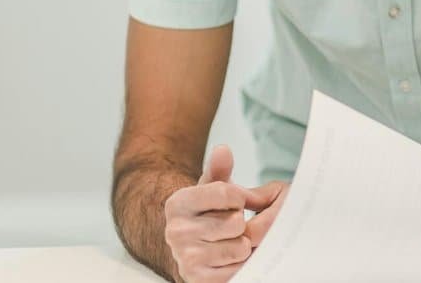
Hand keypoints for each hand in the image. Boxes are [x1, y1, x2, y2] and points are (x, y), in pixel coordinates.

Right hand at [163, 145, 287, 281]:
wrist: (192, 249)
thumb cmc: (207, 215)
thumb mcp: (211, 188)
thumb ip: (219, 169)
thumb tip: (223, 151)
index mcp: (178, 203)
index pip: (226, 192)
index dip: (240, 197)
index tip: (236, 201)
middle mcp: (176, 231)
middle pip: (236, 222)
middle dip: (243, 223)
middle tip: (234, 225)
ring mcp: (185, 257)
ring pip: (239, 247)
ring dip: (244, 245)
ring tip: (233, 242)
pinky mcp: (197, 279)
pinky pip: (236, 270)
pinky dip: (241, 265)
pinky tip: (232, 259)